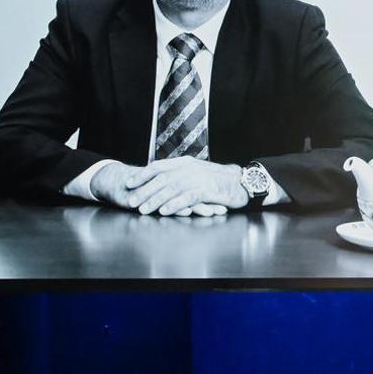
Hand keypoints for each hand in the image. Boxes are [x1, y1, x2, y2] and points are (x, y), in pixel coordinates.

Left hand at [123, 157, 247, 215]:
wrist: (244, 181)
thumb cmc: (220, 180)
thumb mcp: (198, 172)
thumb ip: (181, 174)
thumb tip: (163, 179)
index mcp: (185, 163)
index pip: (159, 167)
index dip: (142, 175)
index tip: (129, 183)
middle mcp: (190, 168)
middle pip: (162, 179)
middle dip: (144, 191)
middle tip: (131, 201)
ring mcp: (199, 179)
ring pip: (172, 189)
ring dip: (155, 200)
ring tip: (143, 209)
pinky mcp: (208, 190)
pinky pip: (187, 198)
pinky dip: (175, 204)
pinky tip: (165, 211)